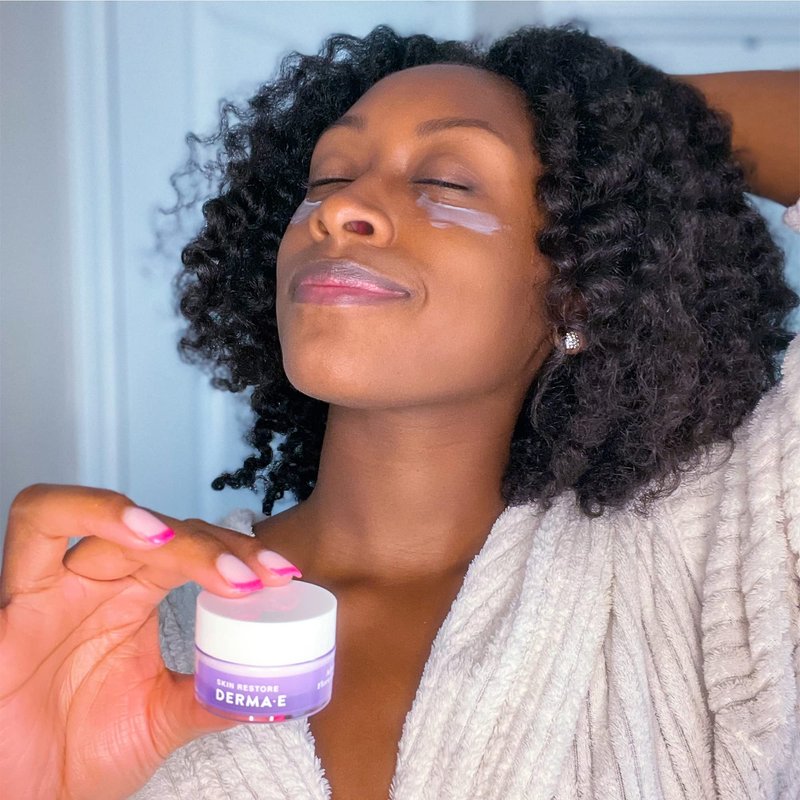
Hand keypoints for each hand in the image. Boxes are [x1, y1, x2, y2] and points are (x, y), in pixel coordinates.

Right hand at [0, 484, 298, 799]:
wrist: (26, 799)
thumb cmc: (82, 754)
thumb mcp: (162, 720)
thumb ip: (212, 697)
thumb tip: (272, 689)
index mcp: (131, 598)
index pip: (191, 549)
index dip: (238, 552)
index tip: (283, 575)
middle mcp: (96, 583)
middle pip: (158, 530)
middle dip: (213, 544)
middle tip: (257, 574)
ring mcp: (54, 586)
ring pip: (102, 516)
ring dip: (157, 520)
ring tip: (201, 551)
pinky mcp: (14, 601)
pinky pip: (38, 527)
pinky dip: (93, 514)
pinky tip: (147, 536)